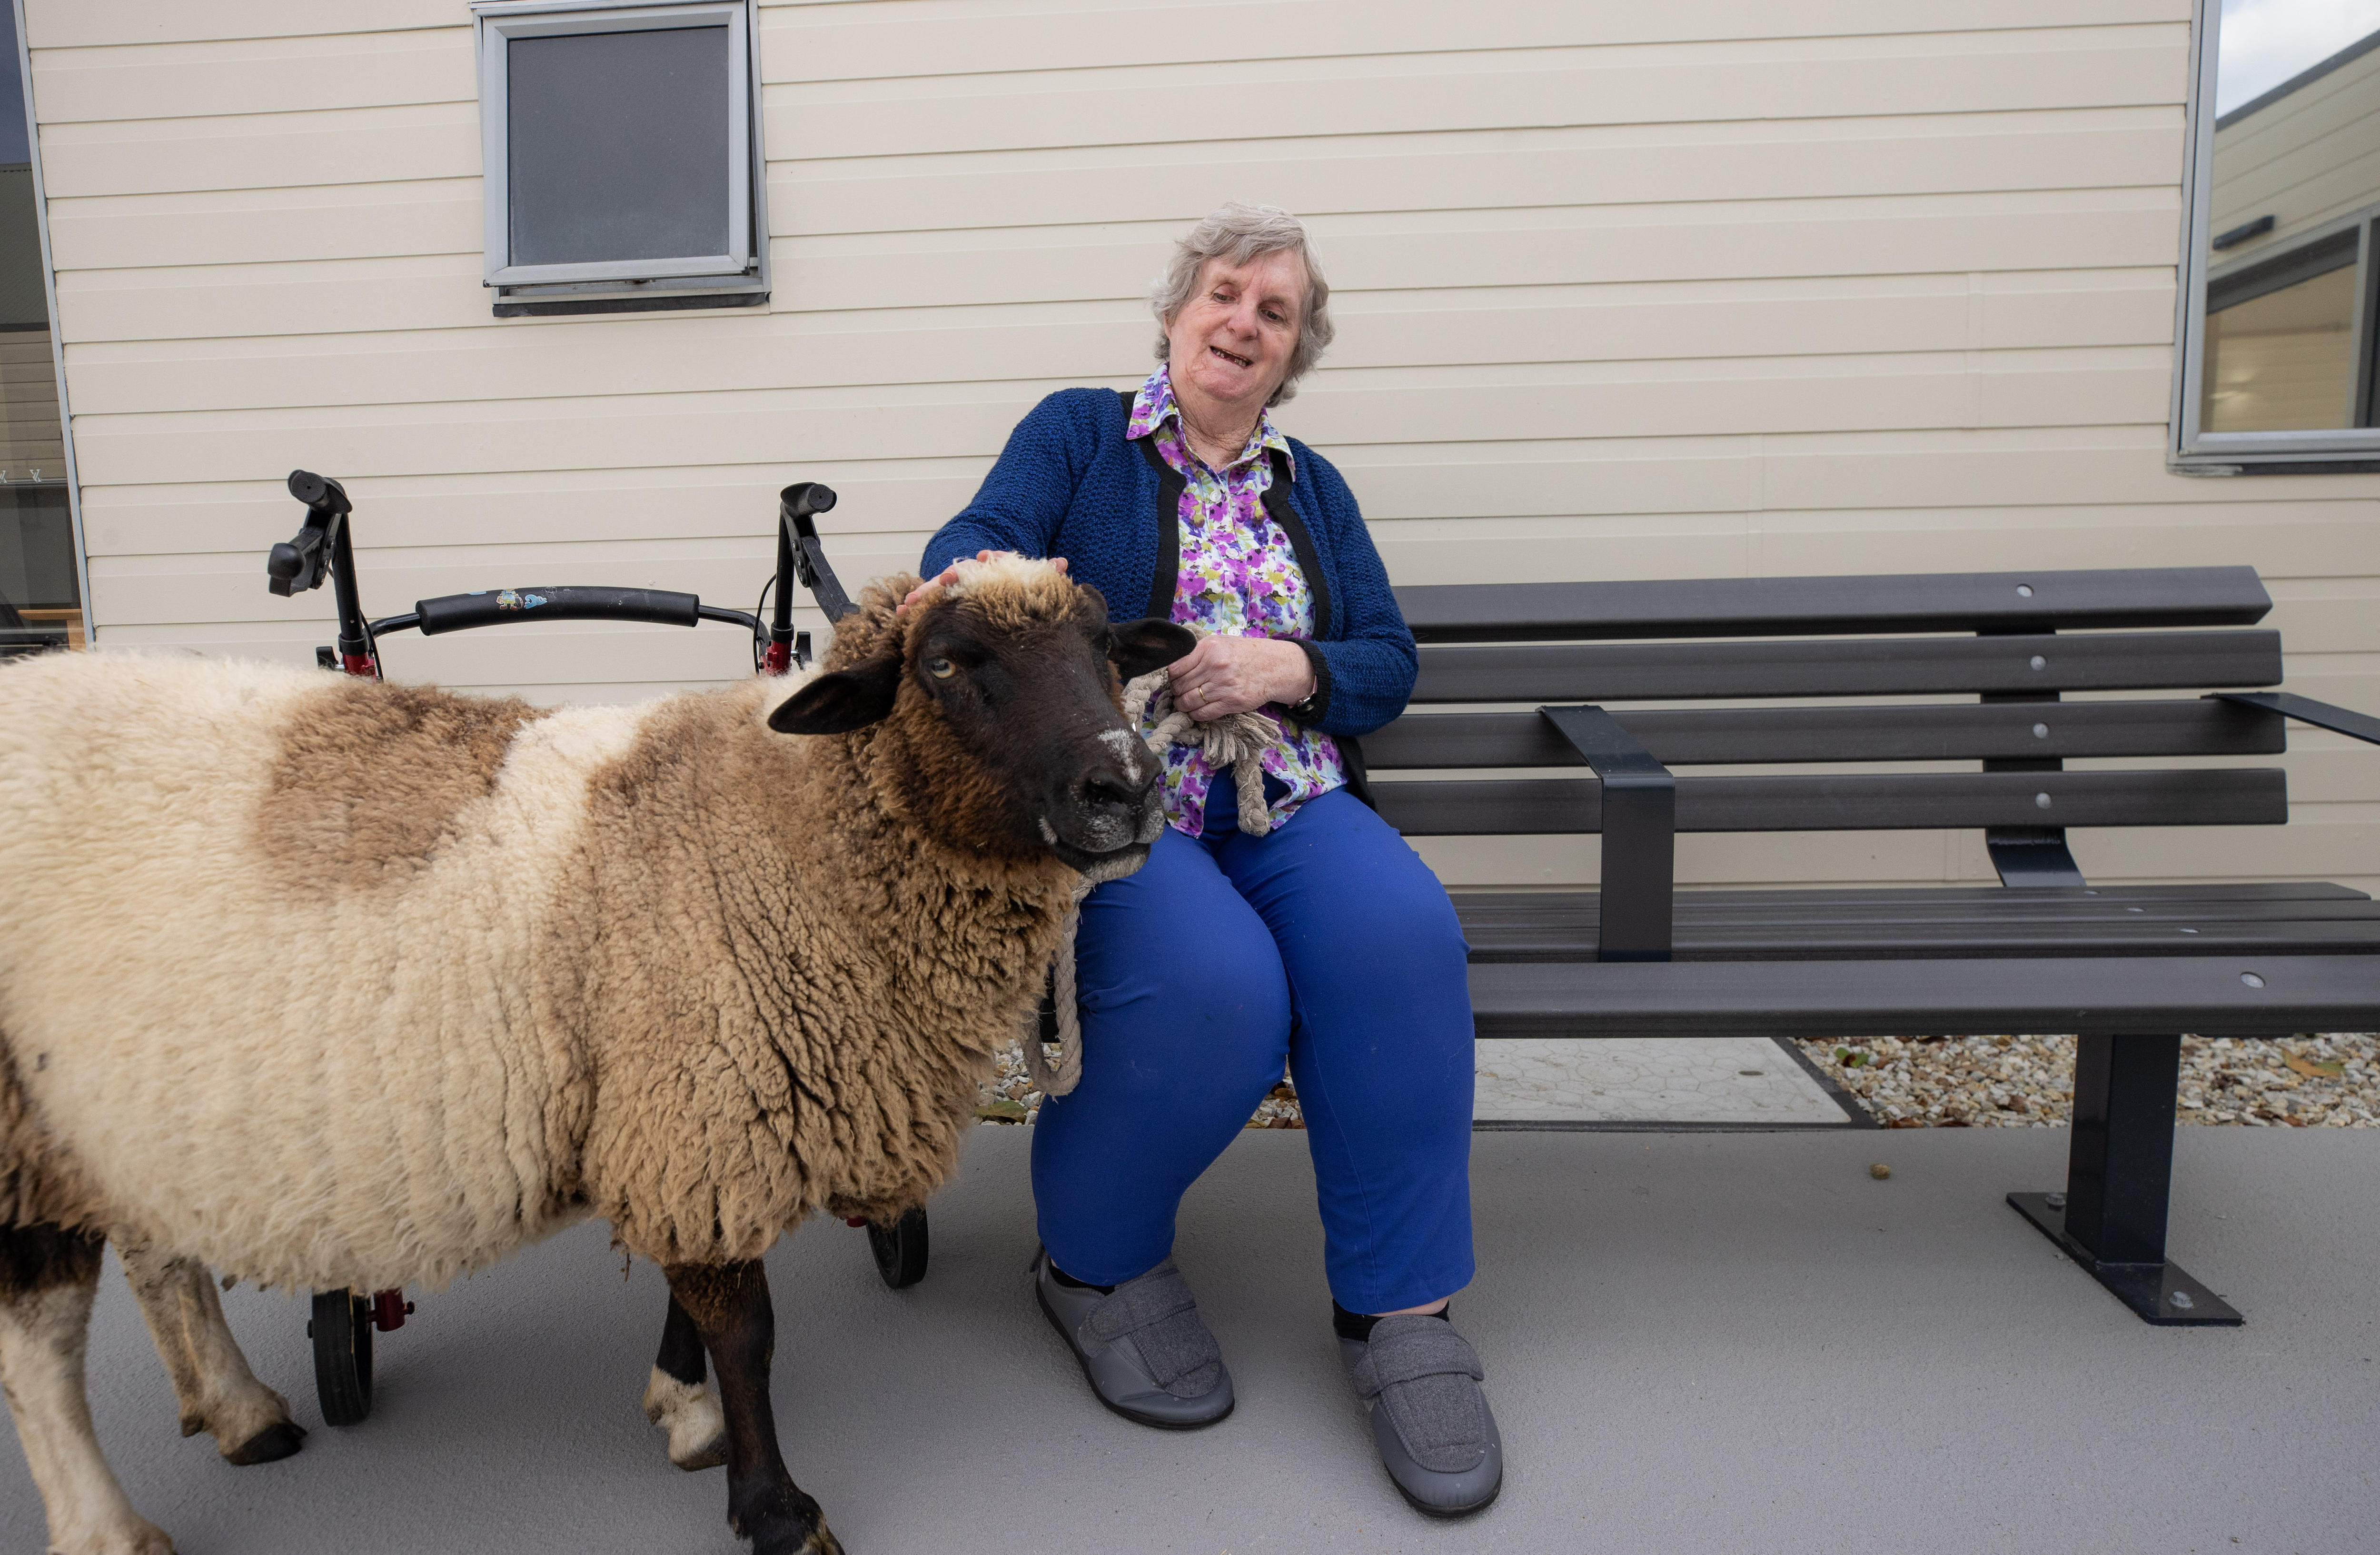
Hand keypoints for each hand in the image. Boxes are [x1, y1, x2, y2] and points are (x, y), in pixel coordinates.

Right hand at [900, 551, 1068, 612]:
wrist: (993, 574)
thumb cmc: (1014, 580)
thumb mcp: (1029, 575)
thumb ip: (1044, 571)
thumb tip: (1061, 563)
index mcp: (989, 564)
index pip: (984, 561)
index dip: (983, 560)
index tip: (980, 557)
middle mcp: (968, 570)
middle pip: (954, 572)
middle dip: (945, 578)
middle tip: (939, 583)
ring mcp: (953, 582)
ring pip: (935, 585)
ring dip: (922, 593)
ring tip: (907, 604)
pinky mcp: (944, 596)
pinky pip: (928, 599)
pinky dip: (917, 603)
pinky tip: (903, 611)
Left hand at [1167, 634, 1314, 721]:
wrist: (1274, 666)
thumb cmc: (1245, 653)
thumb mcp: (1220, 642)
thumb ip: (1197, 650)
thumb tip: (1172, 662)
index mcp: (1209, 649)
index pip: (1174, 667)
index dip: (1169, 676)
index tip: (1171, 678)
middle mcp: (1214, 667)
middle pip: (1179, 686)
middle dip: (1175, 691)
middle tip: (1178, 692)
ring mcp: (1223, 686)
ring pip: (1188, 702)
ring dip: (1182, 705)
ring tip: (1184, 702)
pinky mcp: (1231, 703)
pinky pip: (1202, 714)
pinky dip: (1194, 714)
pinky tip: (1196, 710)